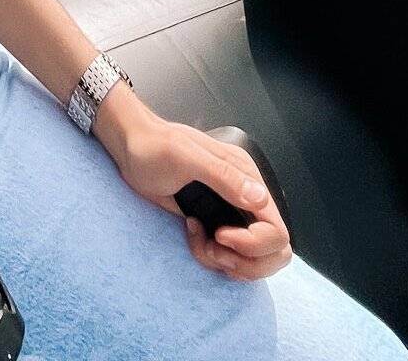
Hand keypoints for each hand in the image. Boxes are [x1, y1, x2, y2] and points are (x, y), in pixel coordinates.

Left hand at [98, 97, 291, 281]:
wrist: (131, 149)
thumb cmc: (154, 145)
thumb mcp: (186, 156)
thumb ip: (223, 177)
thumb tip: (259, 198)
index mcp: (246, 177)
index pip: (276, 229)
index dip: (254, 243)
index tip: (222, 235)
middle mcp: (244, 197)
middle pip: (273, 252)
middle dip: (244, 261)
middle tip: (213, 246)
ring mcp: (231, 214)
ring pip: (251, 261)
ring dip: (226, 261)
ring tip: (200, 240)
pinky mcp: (215, 224)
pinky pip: (228, 258)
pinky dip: (212, 258)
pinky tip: (192, 233)